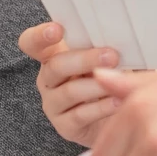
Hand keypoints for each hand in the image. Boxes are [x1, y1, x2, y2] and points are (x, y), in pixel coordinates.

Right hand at [21, 21, 124, 144]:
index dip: (39, 36)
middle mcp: (49, 80)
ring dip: (96, 86)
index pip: (32, 43)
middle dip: (84, 60)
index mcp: (54, 56)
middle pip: (55, 66)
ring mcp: (53, 104)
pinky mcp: (64, 126)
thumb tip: (124, 36)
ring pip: (68, 91)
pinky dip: (101, 108)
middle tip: (111, 56)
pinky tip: (118, 102)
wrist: (124, 119)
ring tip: (120, 82)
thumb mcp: (112, 59)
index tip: (57, 29)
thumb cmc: (117, 80)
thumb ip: (108, 47)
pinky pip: (80, 115)